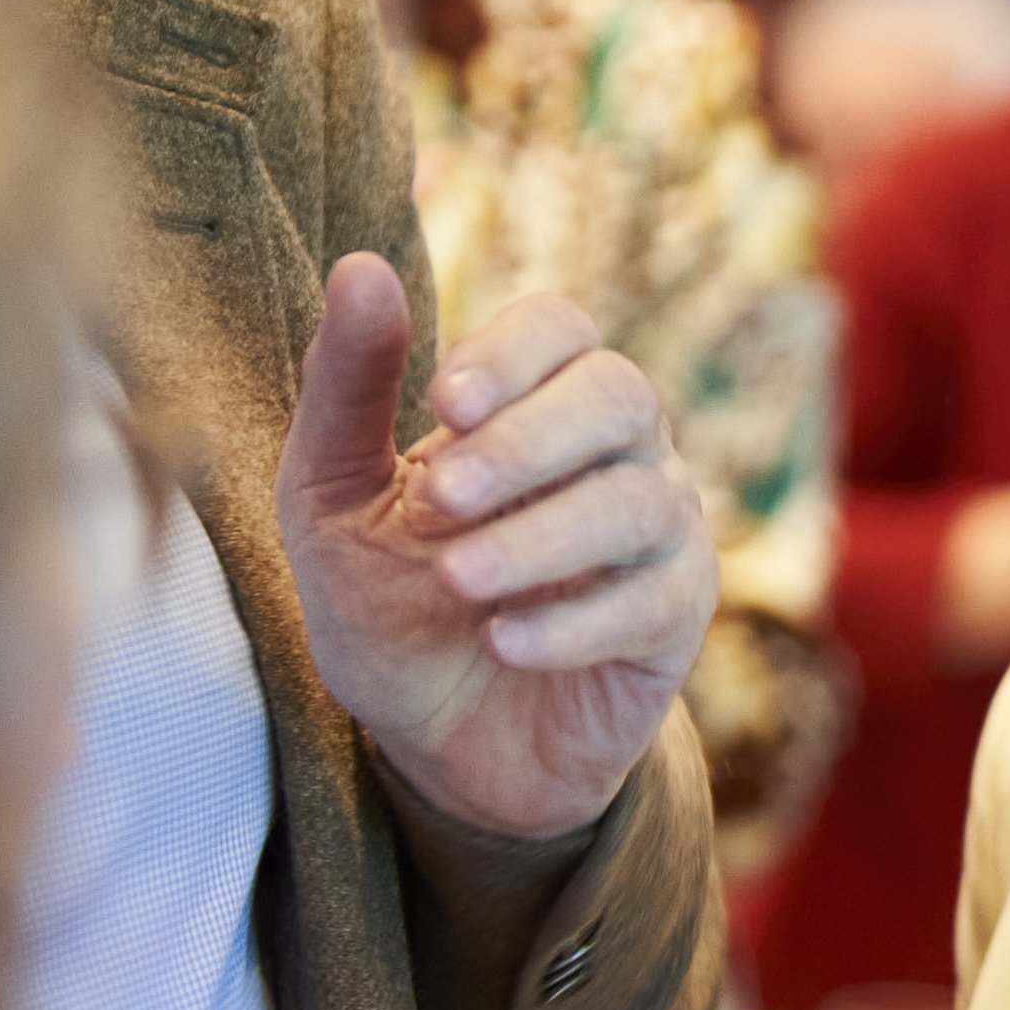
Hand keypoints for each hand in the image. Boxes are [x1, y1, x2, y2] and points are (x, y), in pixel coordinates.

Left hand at [276, 253, 714, 843]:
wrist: (433, 742)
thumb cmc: (386, 602)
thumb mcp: (334, 498)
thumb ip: (348, 388)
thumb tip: (361, 267)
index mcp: (537, 401)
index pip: (561, 328)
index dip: (513, 353)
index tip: (444, 403)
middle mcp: (617, 452)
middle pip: (620, 396)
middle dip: (529, 443)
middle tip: (441, 498)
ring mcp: (658, 535)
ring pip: (640, 503)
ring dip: (541, 539)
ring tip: (458, 582)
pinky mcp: (675, 622)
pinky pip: (654, 603)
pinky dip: (574, 622)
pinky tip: (503, 643)